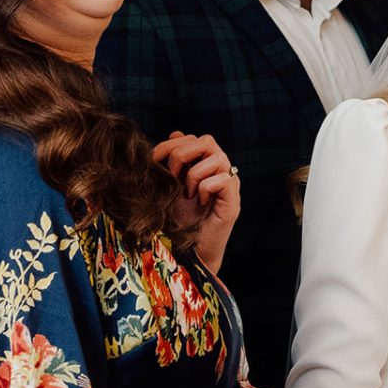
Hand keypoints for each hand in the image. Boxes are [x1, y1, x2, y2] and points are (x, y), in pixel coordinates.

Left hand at [154, 130, 240, 273]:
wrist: (189, 253)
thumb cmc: (179, 222)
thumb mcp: (170, 187)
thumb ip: (172, 163)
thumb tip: (174, 134)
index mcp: (205, 165)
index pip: (193, 138)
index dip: (171, 144)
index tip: (154, 160)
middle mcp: (221, 171)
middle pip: (207, 141)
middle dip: (182, 154)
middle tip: (172, 176)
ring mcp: (229, 186)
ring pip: (217, 158)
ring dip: (194, 175)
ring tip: (188, 194)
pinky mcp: (233, 202)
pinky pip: (223, 179)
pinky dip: (205, 188)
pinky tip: (200, 202)